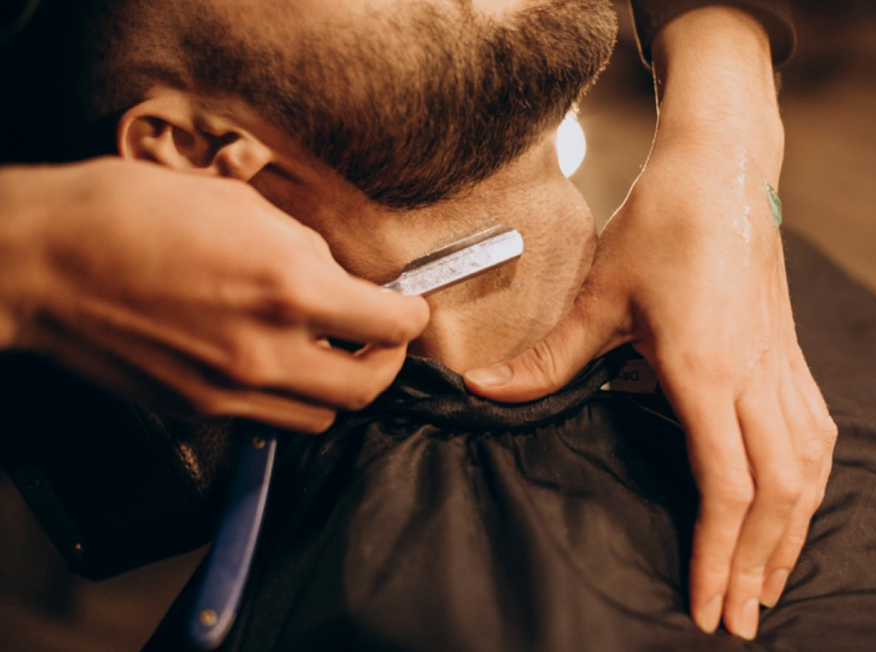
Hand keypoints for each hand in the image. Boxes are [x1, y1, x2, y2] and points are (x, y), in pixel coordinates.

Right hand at [0, 159, 428, 431]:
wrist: (42, 261)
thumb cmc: (129, 214)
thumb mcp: (238, 205)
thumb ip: (303, 249)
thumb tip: (336, 277)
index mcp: (287, 289)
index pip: (390, 326)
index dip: (410, 315)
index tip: (407, 307)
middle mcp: (266, 352)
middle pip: (366, 389)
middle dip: (385, 362)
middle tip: (378, 338)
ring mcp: (229, 391)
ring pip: (320, 416)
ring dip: (335, 386)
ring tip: (324, 352)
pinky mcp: (196, 410)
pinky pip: (266, 419)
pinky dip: (285, 397)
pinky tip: (269, 361)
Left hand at [464, 7, 835, 638]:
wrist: (720, 172)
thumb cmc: (659, 228)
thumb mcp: (597, 295)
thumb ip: (547, 357)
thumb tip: (482, 392)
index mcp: (707, 371)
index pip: (728, 486)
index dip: (719, 554)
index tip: (709, 604)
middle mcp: (755, 377)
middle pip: (779, 493)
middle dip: (762, 563)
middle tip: (742, 619)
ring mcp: (780, 364)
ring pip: (809, 468)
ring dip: (793, 530)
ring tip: (773, 578)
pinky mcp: (788, 352)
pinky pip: (816, 432)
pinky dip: (809, 481)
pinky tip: (798, 500)